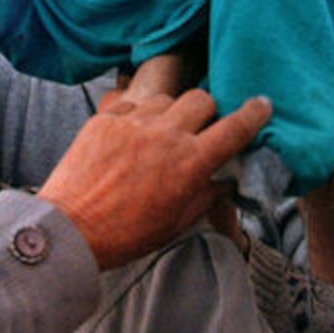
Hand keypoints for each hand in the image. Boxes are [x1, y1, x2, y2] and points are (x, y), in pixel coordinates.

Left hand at [40, 90, 270, 269]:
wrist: (72, 229)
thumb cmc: (127, 234)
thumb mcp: (178, 222)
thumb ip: (208, 195)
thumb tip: (226, 180)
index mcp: (190, 162)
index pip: (235, 128)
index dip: (254, 113)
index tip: (262, 104)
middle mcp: (166, 134)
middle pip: (202, 99)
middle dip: (207, 111)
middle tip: (200, 128)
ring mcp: (134, 122)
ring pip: (167, 99)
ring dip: (171, 112)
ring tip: (160, 135)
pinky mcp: (106, 118)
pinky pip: (133, 103)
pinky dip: (138, 115)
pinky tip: (132, 136)